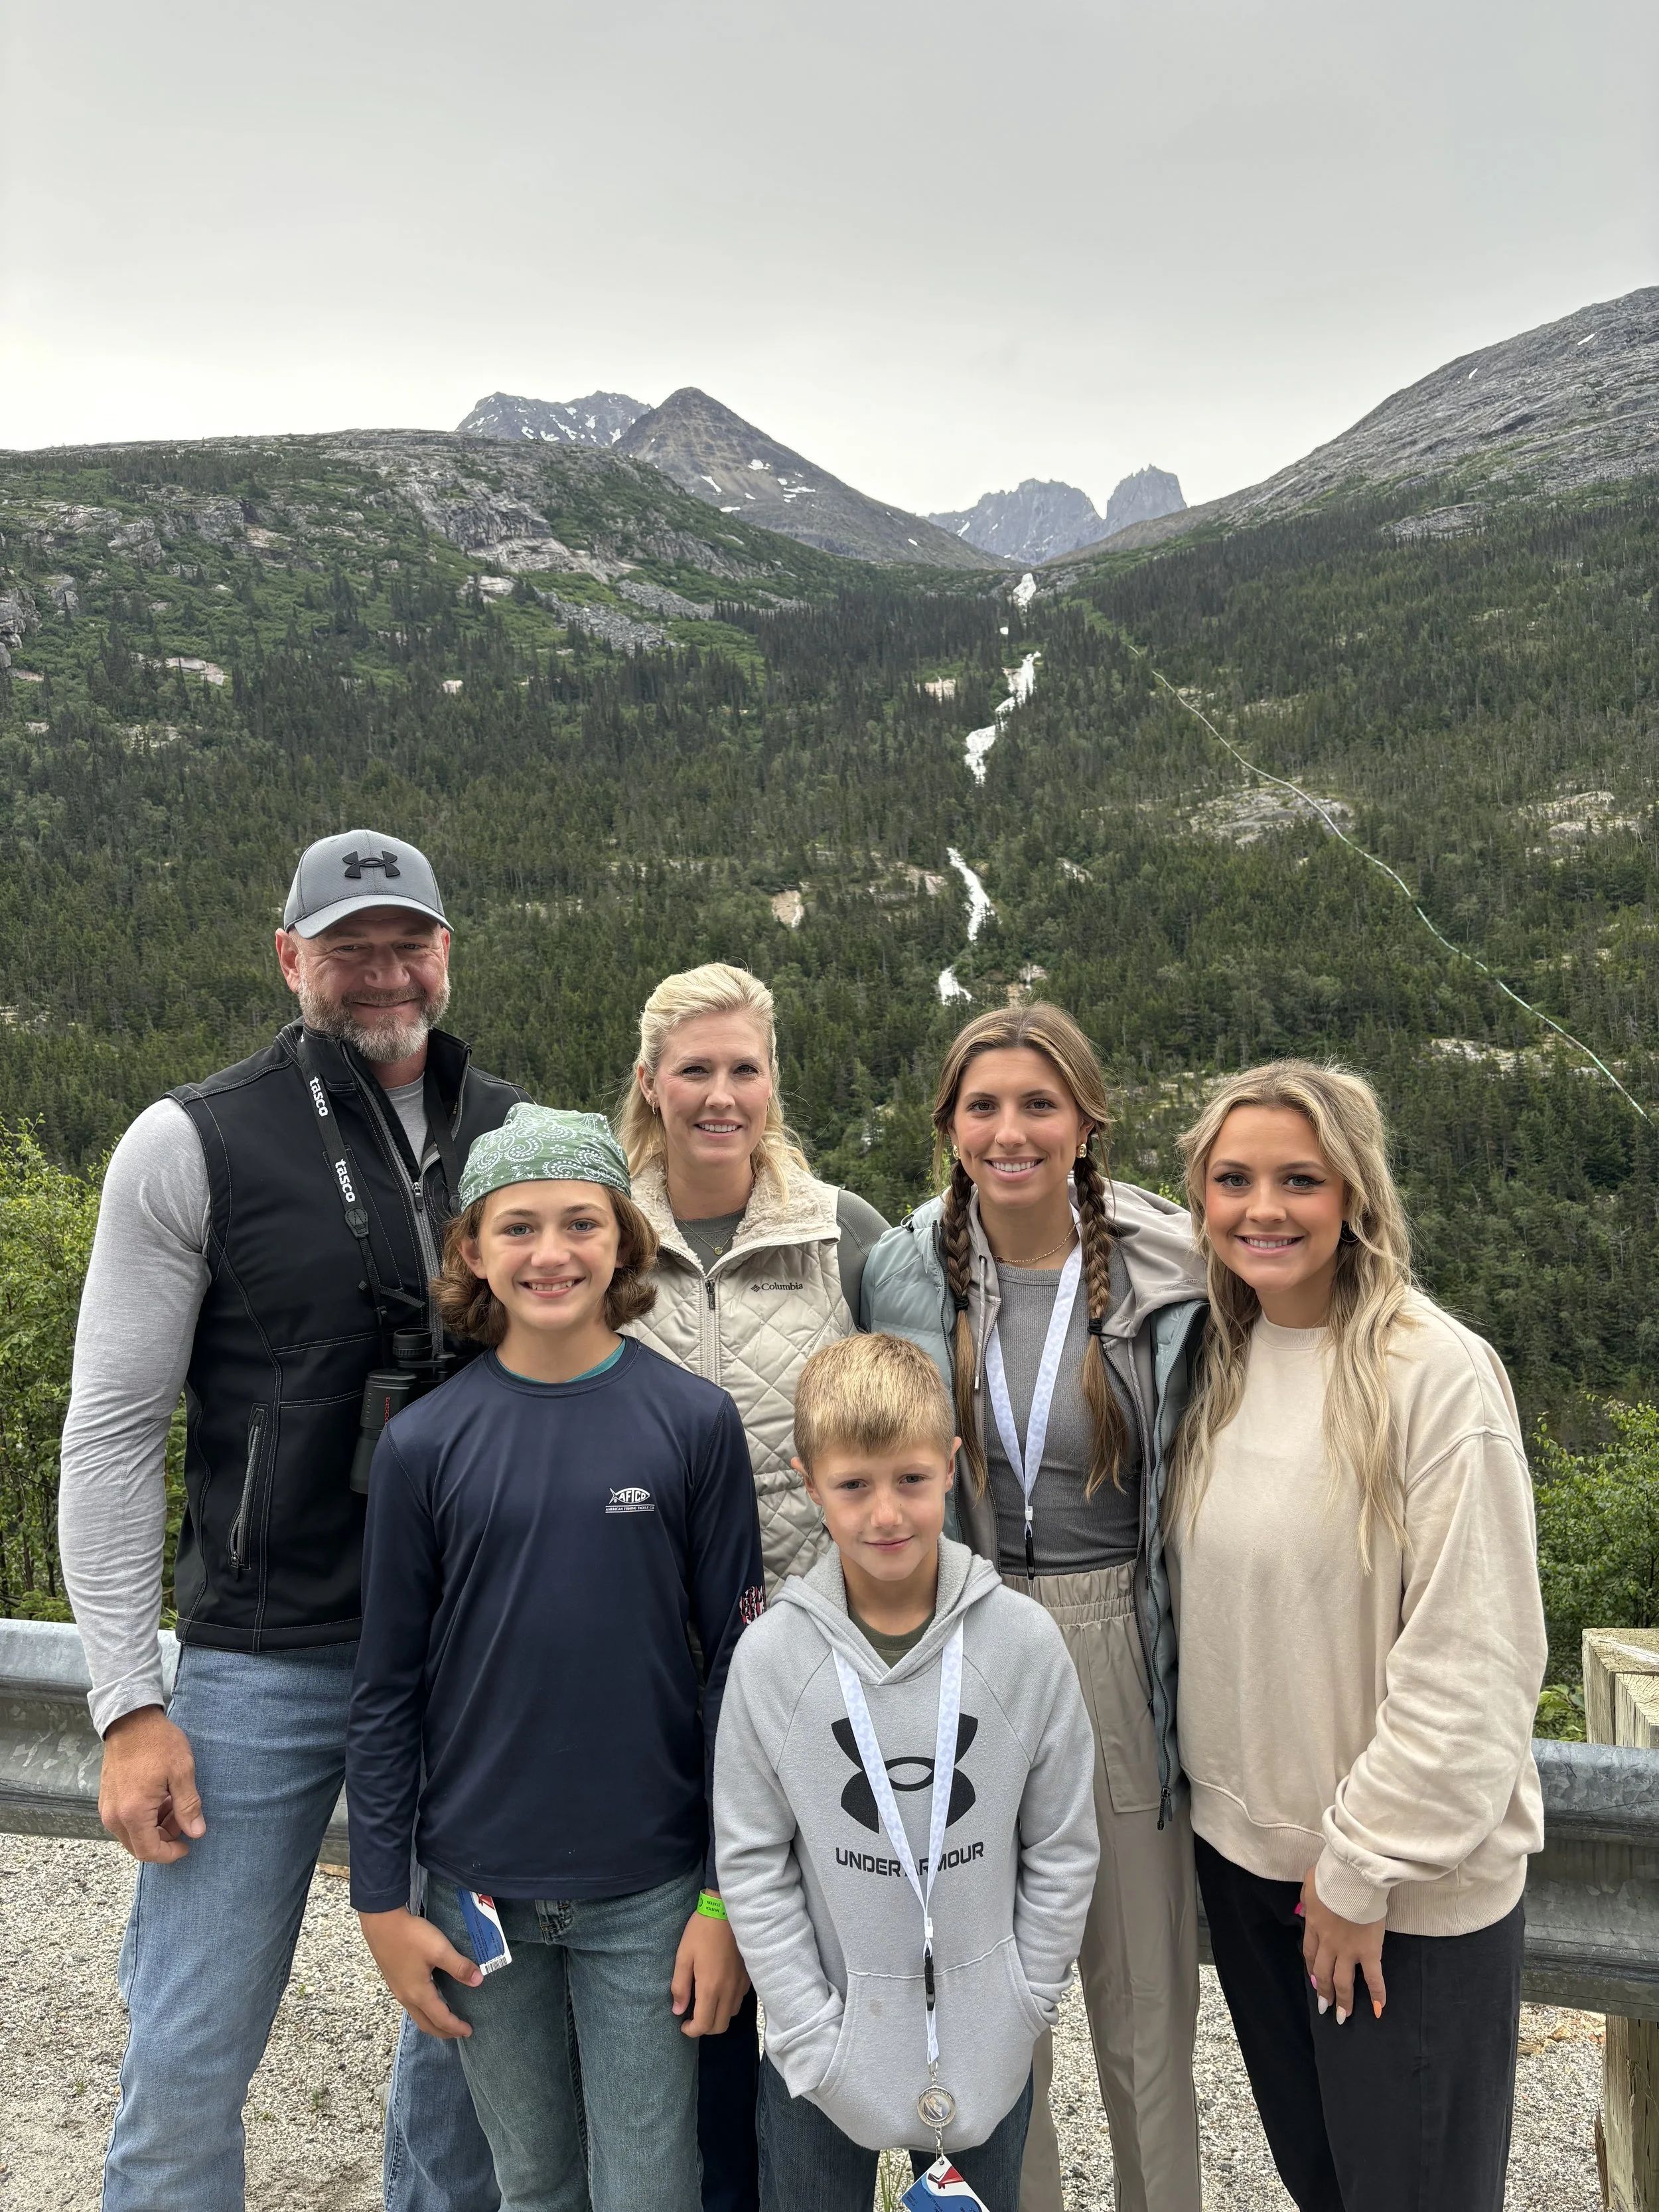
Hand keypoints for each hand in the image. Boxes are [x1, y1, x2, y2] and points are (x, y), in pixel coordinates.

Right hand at [99, 1706, 205, 1862]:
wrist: (130, 1719)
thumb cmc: (158, 1742)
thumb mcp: (181, 1772)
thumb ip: (188, 1806)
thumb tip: (196, 1833)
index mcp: (133, 1813)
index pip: (149, 1852)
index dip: (170, 1854)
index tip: (187, 1845)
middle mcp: (114, 1816)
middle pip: (139, 1846)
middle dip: (164, 1839)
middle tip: (183, 1818)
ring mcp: (107, 1808)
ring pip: (132, 1834)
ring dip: (155, 1828)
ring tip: (175, 1803)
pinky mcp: (107, 1799)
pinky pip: (125, 1821)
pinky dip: (144, 1818)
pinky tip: (161, 1798)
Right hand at [358, 1908, 481, 2038]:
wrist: (381, 1922)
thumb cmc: (411, 1936)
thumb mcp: (439, 1949)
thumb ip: (459, 1967)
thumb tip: (479, 1981)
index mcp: (418, 1993)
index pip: (440, 2018)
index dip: (455, 2027)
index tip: (469, 2031)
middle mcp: (406, 1997)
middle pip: (426, 2024)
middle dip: (443, 2031)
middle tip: (459, 2032)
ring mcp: (398, 1990)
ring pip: (417, 2015)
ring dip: (433, 2022)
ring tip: (446, 2021)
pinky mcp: (394, 1981)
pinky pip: (411, 2005)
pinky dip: (424, 2011)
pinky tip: (430, 2000)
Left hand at [670, 1903, 750, 2036]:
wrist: (725, 1910)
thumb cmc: (701, 1931)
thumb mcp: (683, 1956)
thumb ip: (679, 1986)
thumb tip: (678, 2011)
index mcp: (710, 1987)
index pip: (704, 2024)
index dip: (691, 2031)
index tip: (682, 2024)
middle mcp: (728, 1990)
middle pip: (720, 2026)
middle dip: (704, 2028)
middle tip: (692, 2017)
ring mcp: (740, 1984)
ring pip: (731, 2015)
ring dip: (717, 2017)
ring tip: (705, 2005)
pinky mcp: (747, 1976)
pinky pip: (739, 2000)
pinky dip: (728, 2005)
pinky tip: (719, 1991)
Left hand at [1301, 1864, 1385, 2023]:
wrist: (1352, 1877)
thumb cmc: (1332, 1875)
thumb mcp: (1310, 1883)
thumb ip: (1307, 1899)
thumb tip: (1306, 1910)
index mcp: (1315, 1925)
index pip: (1310, 1953)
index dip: (1311, 1968)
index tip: (1312, 1979)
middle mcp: (1329, 1943)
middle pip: (1323, 1973)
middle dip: (1324, 1992)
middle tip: (1325, 2007)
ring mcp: (1348, 1949)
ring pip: (1342, 1980)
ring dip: (1343, 2000)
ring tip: (1343, 2017)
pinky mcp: (1369, 1951)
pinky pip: (1373, 1977)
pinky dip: (1377, 1994)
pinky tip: (1379, 2009)